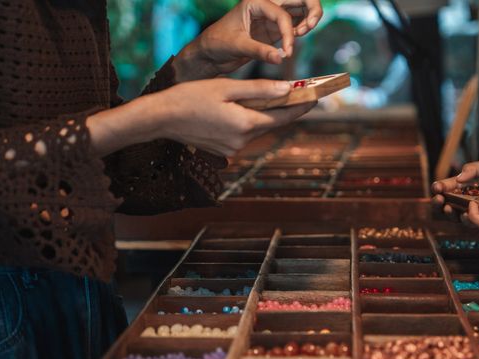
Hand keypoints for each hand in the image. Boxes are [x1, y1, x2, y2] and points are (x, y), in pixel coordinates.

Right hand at [159, 78, 313, 155]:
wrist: (163, 118)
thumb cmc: (191, 97)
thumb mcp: (227, 88)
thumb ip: (259, 90)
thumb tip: (286, 89)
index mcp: (245, 124)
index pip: (282, 118)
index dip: (300, 108)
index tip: (315, 99)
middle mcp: (242, 141)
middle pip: (271, 124)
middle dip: (283, 109)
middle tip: (297, 93)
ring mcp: (233, 149)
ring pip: (257, 129)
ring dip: (263, 115)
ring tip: (267, 97)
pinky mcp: (225, 151)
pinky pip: (244, 134)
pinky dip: (248, 122)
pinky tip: (241, 109)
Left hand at [174, 0, 322, 81]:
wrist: (210, 53)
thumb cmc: (217, 43)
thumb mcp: (237, 46)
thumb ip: (259, 51)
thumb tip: (280, 58)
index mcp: (255, 2)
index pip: (281, 13)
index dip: (288, 32)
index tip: (288, 52)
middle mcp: (266, 5)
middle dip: (311, 10)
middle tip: (309, 28)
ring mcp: (272, 17)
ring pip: (300, 9)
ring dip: (309, 19)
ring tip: (301, 34)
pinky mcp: (274, 30)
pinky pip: (295, 25)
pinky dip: (300, 31)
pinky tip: (292, 44)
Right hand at [431, 159, 478, 217]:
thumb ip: (474, 168)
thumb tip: (458, 178)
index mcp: (466, 184)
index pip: (448, 187)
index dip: (439, 187)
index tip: (437, 187)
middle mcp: (466, 199)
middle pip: (446, 203)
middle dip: (439, 202)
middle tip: (439, 199)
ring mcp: (474, 211)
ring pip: (454, 215)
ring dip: (448, 212)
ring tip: (448, 207)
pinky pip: (471, 223)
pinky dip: (465, 220)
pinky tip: (464, 215)